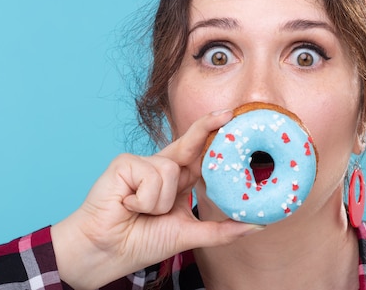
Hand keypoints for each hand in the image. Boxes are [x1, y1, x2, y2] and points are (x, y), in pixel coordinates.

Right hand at [51, 110, 261, 289]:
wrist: (106, 252)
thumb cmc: (142, 242)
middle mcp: (161, 167)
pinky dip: (144, 200)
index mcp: (176, 179)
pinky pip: (152, 176)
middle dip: (207, 127)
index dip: (214, 135)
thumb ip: (223, 230)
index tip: (231, 116)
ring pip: (171, 171)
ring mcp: (142, 163)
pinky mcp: (125, 163)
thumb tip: (259, 225)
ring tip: (142, 212)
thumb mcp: (189, 233)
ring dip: (160, 203)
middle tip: (228, 113)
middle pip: (189, 143)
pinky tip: (128, 205)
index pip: (199, 154)